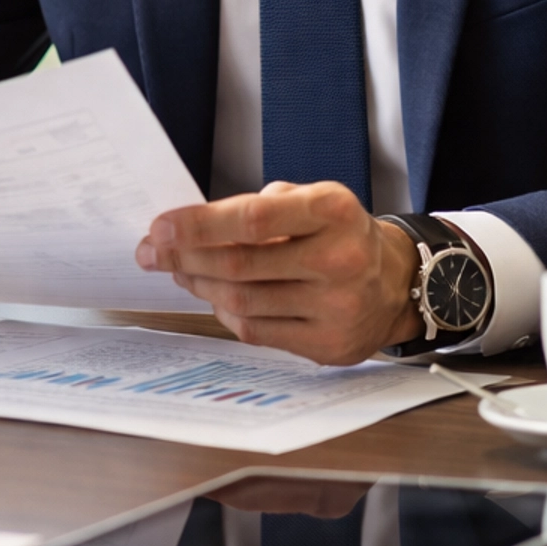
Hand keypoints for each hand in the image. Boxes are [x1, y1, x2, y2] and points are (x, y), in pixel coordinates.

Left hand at [135, 182, 421, 363]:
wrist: (395, 283)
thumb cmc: (339, 235)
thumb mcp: (311, 200)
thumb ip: (257, 208)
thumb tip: (188, 229)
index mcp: (333, 211)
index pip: (253, 219)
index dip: (199, 224)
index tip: (160, 227)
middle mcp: (339, 260)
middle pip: (239, 264)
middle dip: (184, 257)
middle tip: (151, 251)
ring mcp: (335, 308)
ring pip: (241, 300)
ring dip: (199, 284)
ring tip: (179, 270)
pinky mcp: (327, 345)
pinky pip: (256, 331)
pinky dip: (225, 312)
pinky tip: (214, 295)